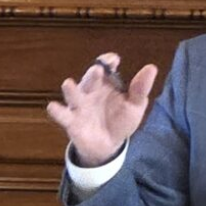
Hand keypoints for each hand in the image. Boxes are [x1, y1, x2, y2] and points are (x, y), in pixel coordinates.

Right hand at [46, 53, 158, 167]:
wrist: (109, 145)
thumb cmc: (120, 120)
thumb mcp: (134, 106)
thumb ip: (140, 89)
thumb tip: (152, 67)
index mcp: (106, 83)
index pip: (105, 66)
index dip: (107, 60)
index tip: (113, 60)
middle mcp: (90, 90)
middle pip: (89, 78)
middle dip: (92, 74)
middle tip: (98, 70)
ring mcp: (79, 105)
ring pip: (72, 93)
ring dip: (70, 89)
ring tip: (68, 84)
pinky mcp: (71, 121)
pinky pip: (62, 114)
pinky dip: (56, 111)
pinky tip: (53, 107)